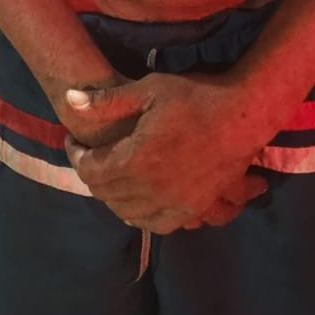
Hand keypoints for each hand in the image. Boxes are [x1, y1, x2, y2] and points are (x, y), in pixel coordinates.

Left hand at [63, 72, 271, 233]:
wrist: (244, 116)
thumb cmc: (196, 97)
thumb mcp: (149, 89)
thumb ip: (108, 100)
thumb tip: (69, 100)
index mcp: (136, 159)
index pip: (90, 170)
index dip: (76, 155)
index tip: (74, 140)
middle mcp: (151, 188)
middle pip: (106, 193)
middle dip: (91, 174)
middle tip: (89, 156)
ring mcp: (174, 203)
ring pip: (128, 212)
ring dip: (112, 197)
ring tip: (110, 176)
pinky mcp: (193, 208)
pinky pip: (158, 224)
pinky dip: (140, 216)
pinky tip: (136, 203)